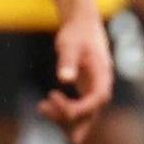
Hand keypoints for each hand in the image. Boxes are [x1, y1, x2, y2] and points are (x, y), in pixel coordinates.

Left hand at [43, 10, 116, 131]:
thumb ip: (68, 60)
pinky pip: (79, 111)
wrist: (83, 25)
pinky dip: (63, 113)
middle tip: (43, 106)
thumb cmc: (77, 33)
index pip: (97, 99)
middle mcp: (101, 87)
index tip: (53, 96)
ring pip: (84, 117)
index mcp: (102, 74)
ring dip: (63, 118)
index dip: (78, 106)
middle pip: (91, 114)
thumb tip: (65, 79)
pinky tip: (45, 106)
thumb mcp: (70, 44)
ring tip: (41, 107)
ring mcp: (95, 91)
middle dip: (67, 116)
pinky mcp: (86, 92)